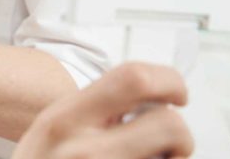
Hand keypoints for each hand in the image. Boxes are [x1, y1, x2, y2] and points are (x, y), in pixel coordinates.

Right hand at [13, 63, 193, 158]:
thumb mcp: (49, 131)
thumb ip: (90, 111)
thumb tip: (148, 98)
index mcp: (64, 119)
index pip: (134, 79)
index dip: (169, 81)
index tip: (177, 94)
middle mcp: (86, 151)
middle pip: (170, 125)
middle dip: (180, 137)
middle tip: (169, 146)